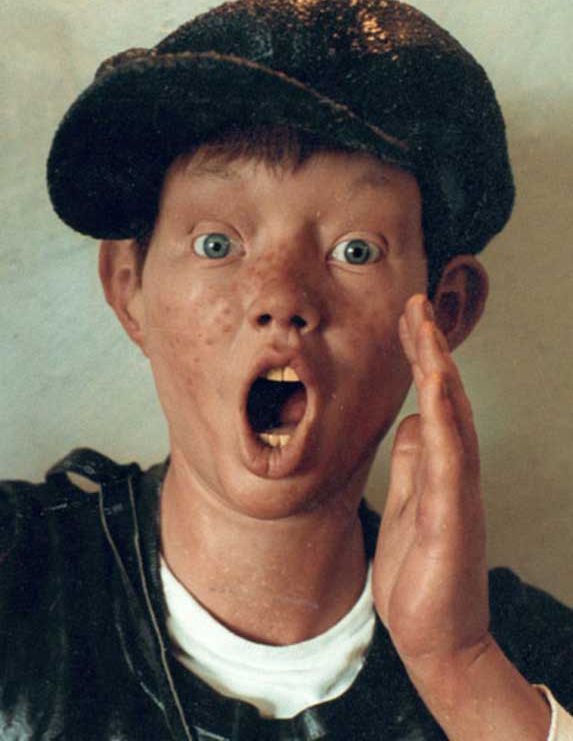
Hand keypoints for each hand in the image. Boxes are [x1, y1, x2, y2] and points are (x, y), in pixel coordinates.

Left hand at [372, 293, 488, 667]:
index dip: (420, 359)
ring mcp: (457, 491)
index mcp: (439, 467)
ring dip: (438, 369)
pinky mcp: (452, 517)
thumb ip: (413, 463)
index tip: (406, 319)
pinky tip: (437, 387)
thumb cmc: (421, 573)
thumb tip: (411, 420)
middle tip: (415, 303)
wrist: (437, 638)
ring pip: (452, 417)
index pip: (432, 400)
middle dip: (430, 348)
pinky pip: (450, 458)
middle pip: (445, 397)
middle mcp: (454, 471)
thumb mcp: (407, 506)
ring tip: (425, 327)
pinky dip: (445, 419)